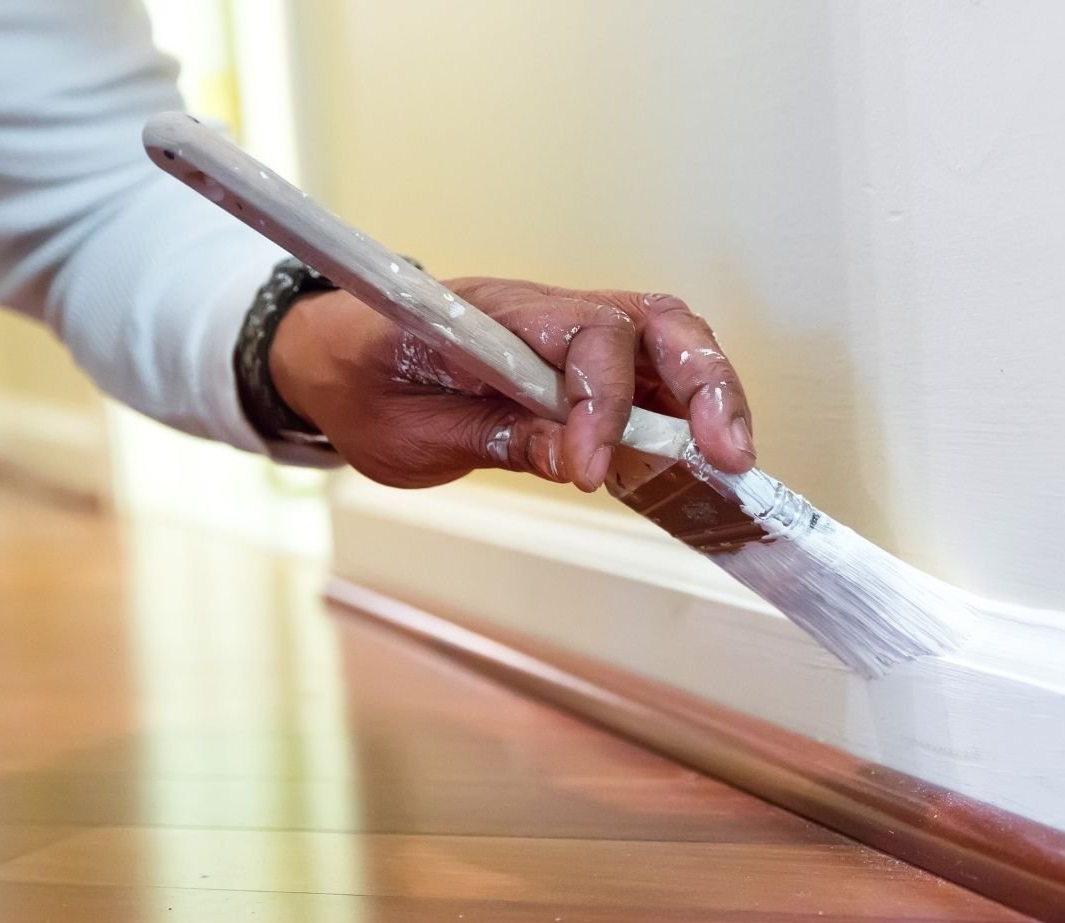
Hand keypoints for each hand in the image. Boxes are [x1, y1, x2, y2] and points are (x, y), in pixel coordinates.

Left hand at [267, 278, 754, 489]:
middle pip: (652, 319)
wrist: (333, 354)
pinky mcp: (582, 357)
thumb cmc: (362, 382)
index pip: (581, 338)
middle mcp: (543, 309)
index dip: (602, 405)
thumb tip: (576, 458)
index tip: (592, 472)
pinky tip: (703, 455)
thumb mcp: (410, 433)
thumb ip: (496, 438)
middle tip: (726, 455)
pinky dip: (689, 407)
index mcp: (489, 316)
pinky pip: (653, 368)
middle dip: (703, 383)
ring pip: (668, 337)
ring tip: (731, 459)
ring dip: (711, 394)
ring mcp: (568, 328)